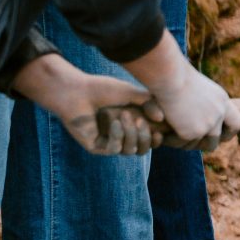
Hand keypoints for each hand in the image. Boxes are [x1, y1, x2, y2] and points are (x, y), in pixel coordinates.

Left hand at [9, 56, 157, 156]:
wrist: (76, 91)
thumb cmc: (102, 89)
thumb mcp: (132, 94)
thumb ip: (149, 103)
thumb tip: (162, 118)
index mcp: (130, 124)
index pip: (149, 140)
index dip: (156, 139)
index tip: (160, 130)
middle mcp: (120, 135)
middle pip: (142, 149)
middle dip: (145, 136)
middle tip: (139, 120)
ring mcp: (108, 142)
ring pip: (130, 150)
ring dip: (130, 134)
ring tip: (123, 116)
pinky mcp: (96, 147)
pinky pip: (114, 149)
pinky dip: (117, 136)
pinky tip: (113, 122)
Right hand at [148, 66, 239, 151]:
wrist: (170, 77)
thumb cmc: (175, 76)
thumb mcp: (195, 86)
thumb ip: (202, 101)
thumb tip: (198, 114)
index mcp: (222, 100)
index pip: (237, 123)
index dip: (228, 133)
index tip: (217, 136)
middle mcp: (219, 113)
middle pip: (216, 140)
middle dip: (202, 145)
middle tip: (187, 141)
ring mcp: (208, 124)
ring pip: (196, 145)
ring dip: (184, 143)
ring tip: (168, 133)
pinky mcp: (193, 132)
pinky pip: (181, 143)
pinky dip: (171, 140)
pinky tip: (161, 132)